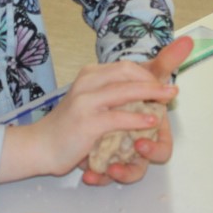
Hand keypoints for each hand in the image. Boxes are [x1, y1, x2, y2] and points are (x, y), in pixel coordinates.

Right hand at [0, 36, 192, 183]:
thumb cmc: (69, 126)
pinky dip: (137, 118)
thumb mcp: (91, 102)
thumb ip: (115, 93)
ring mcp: (85, 101)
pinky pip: (117, 117)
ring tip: (169, 97)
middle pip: (127, 72)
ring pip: (124, 90)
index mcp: (89, 74)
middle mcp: (87, 82)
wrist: (40, 146)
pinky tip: (151, 121)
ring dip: (151, 92)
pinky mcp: (86, 122)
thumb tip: (141, 87)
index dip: (147, 74)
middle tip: (172, 89)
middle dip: (153, 79)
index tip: (163, 84)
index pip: (125, 66)